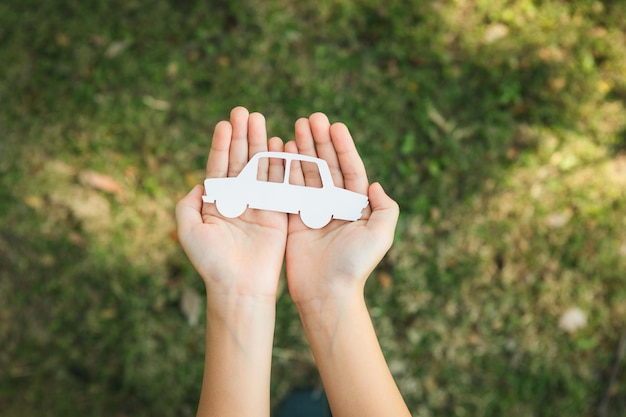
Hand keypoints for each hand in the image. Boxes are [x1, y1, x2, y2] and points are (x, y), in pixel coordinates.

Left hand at [175, 106, 287, 303]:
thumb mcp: (189, 231)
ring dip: (259, 143)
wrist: (239, 286)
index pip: (219, 166)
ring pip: (259, 167)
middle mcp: (238, 199)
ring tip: (259, 119)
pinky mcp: (278, 212)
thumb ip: (187, 204)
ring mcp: (259, 204)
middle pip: (240, 160)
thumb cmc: (211, 262)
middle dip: (242, 136)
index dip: (221, 144)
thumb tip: (199, 183)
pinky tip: (278, 143)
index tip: (224, 123)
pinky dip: (279, 163)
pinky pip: (279, 183)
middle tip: (244, 111)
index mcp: (217, 202)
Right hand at [284, 113, 399, 309]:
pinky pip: (289, 189)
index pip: (350, 169)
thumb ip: (385, 208)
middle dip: (319, 141)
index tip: (335, 125)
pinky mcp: (293, 219)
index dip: (343, 147)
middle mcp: (334, 205)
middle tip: (311, 118)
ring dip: (302, 150)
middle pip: (327, 166)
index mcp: (355, 206)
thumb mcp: (380, 236)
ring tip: (295, 127)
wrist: (326, 293)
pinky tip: (282, 151)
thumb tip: (376, 184)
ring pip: (307, 173)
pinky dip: (285, 170)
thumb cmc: (355, 265)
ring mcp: (312, 210)